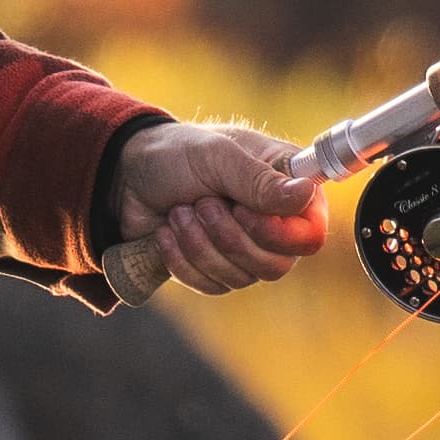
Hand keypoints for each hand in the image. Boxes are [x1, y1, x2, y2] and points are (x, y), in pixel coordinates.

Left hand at [98, 120, 327, 298]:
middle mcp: (275, 222)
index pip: (312, 231)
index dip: (281, 233)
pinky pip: (212, 285)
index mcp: (287, 185)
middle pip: (278, 264)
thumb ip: (259, 180)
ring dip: (201, 245)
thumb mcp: (216, 156)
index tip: (244, 211)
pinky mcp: (216, 269)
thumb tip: (306, 195)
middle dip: (230, 238)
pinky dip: (183, 260)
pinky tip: (167, 232)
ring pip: (242, 277)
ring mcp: (246, 249)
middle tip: (203, 204)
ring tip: (179, 211)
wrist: (127, 177)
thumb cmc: (177, 154)